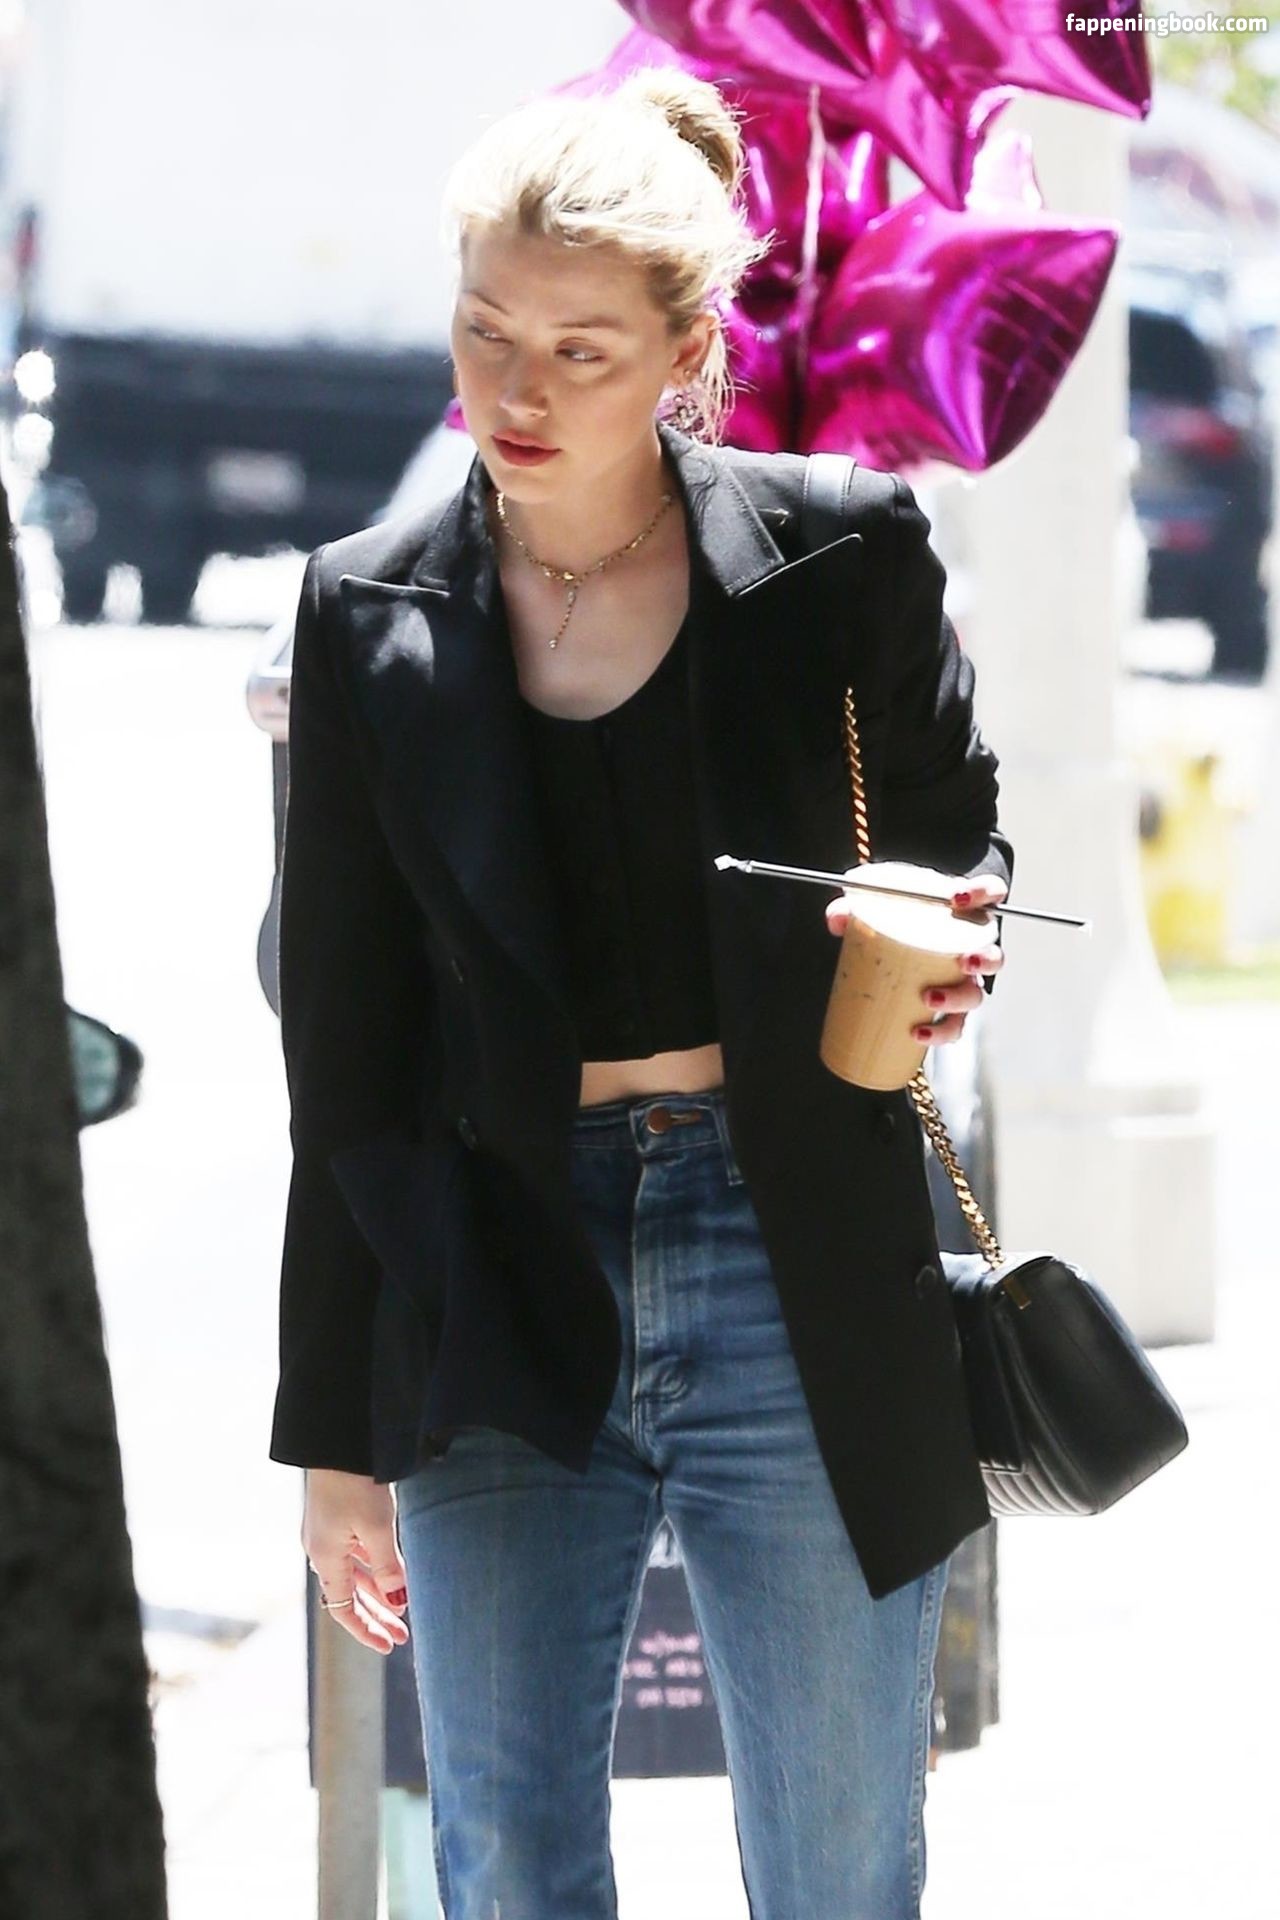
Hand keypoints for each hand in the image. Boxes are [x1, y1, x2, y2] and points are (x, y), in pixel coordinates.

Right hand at [302, 1468, 410, 1654]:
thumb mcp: (377, 1528)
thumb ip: (388, 1567)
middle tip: (402, 1636)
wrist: (338, 1440)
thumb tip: (398, 1602)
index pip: (343, 1609)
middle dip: (376, 1616)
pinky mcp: (337, 1517)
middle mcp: (322, 1550)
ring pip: (355, 1574)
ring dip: (378, 1593)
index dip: (366, 1630)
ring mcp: (328, 1533)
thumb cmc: (355, 1483)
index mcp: (326, 1558)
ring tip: (403, 1610)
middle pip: (350, 1595)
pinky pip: (356, 1554)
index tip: (389, 1645)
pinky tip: (393, 1574)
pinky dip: (374, 1568)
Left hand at [824, 871, 1006, 1048]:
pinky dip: (938, 1032)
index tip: (959, 898)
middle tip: (963, 962)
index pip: (990, 892)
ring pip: (976, 993)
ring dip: (958, 999)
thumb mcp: (874, 908)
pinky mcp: (948, 1010)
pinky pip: (953, 1026)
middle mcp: (970, 947)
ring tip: (930, 999)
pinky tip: (917, 1033)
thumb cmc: (896, 923)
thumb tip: (838, 918)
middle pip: (993, 953)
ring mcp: (962, 981)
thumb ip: (853, 907)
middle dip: (984, 959)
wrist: (894, 951)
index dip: (985, 891)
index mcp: (960, 914)